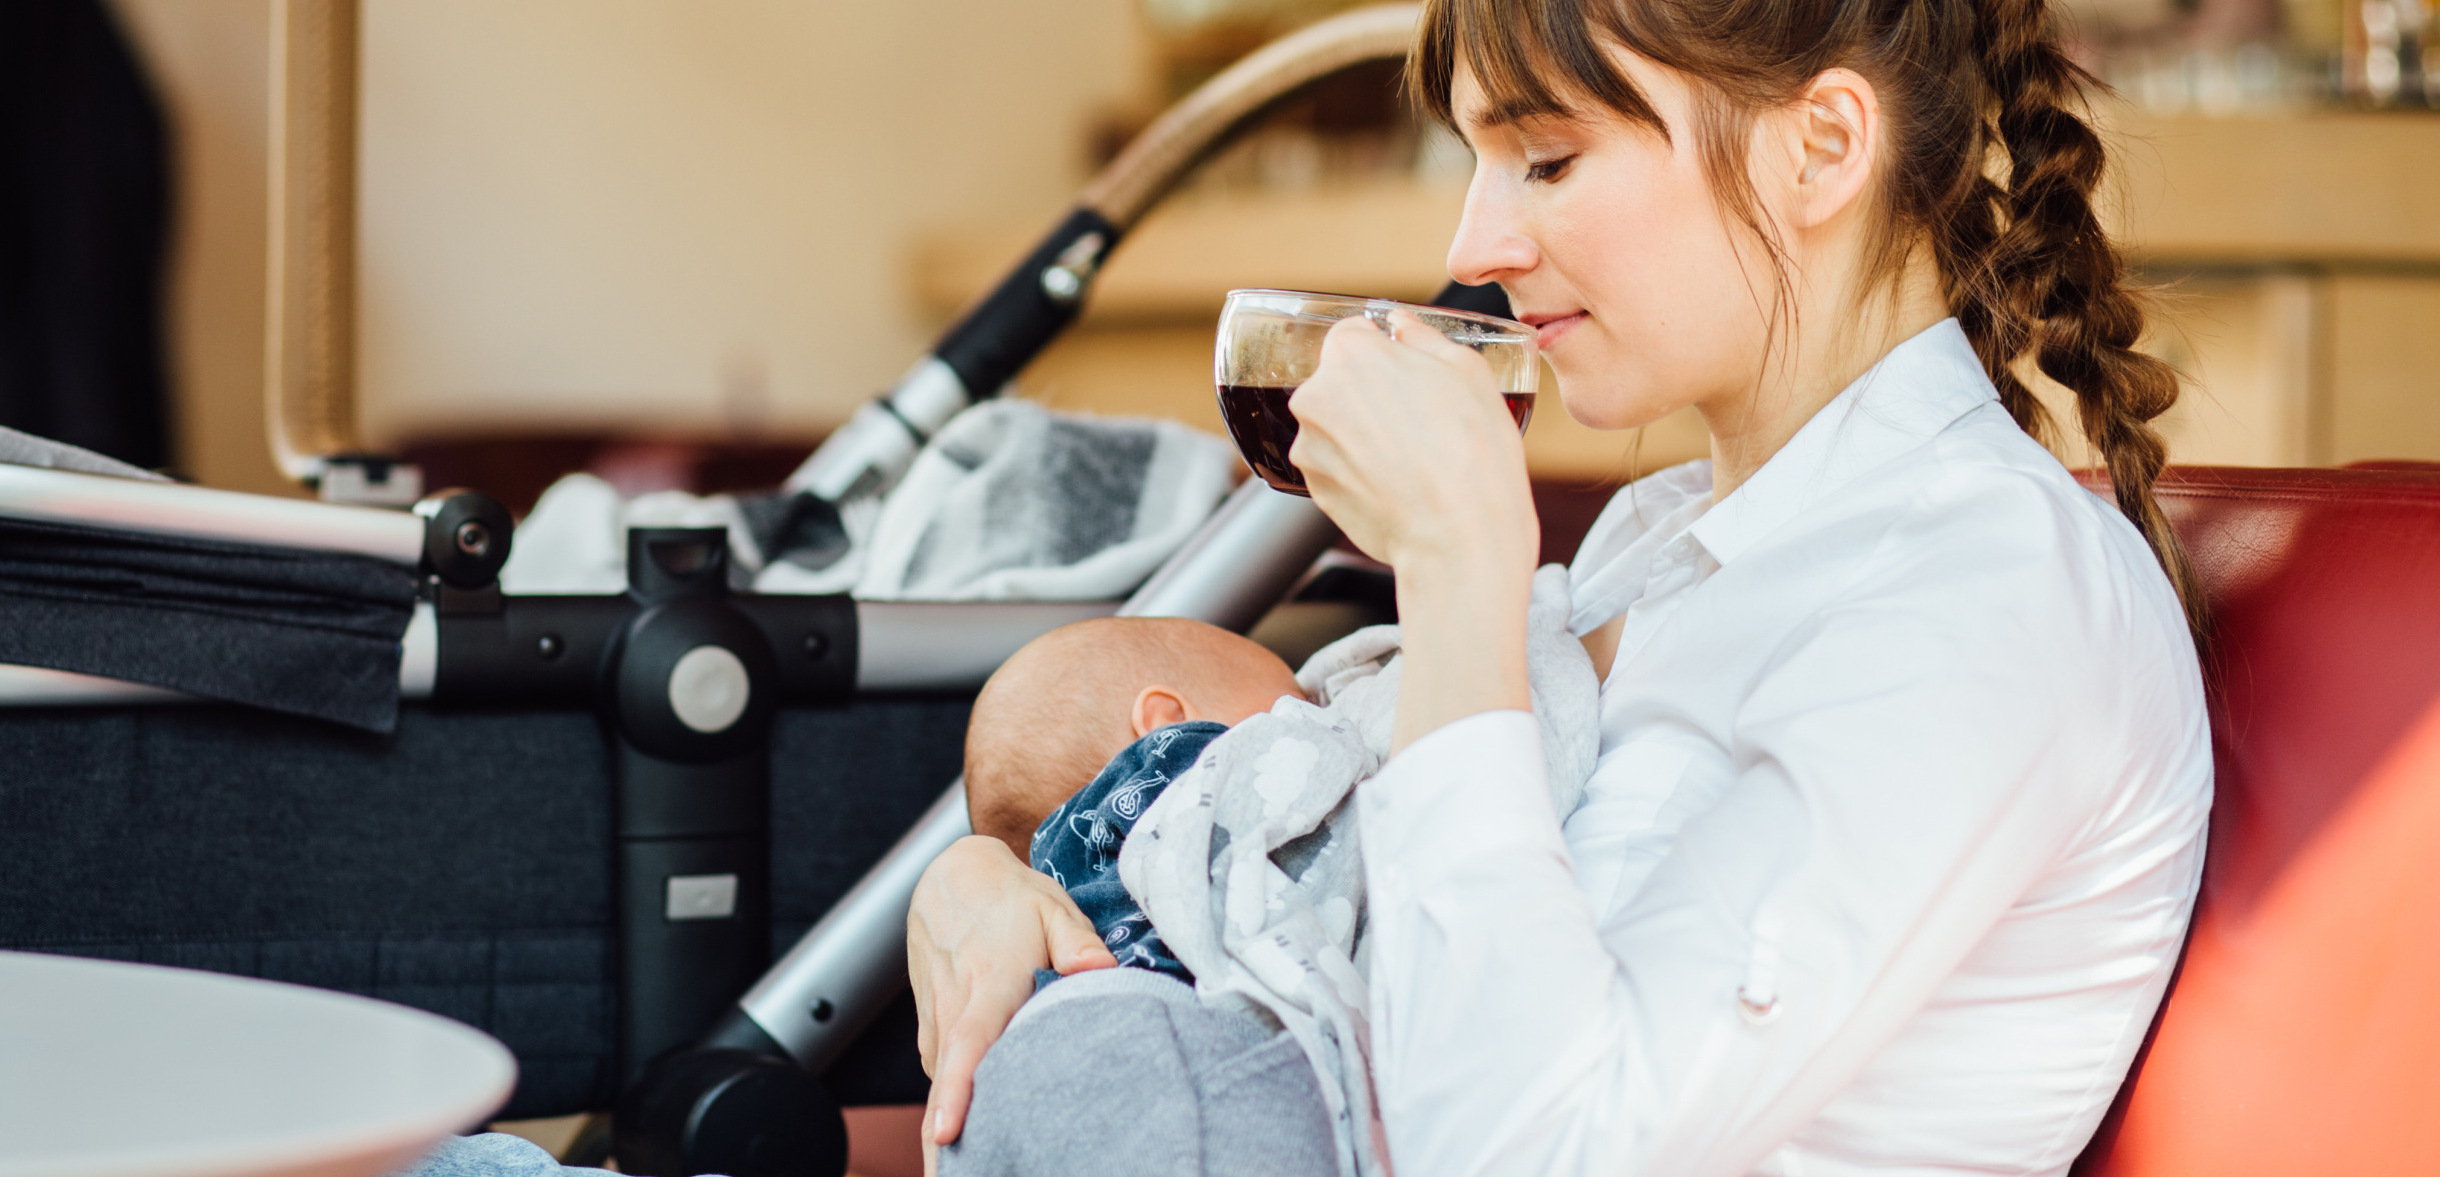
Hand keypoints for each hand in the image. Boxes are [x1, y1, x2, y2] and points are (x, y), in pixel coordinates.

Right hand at [910, 835, 1114, 1164]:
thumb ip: (1078, 943)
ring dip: (958, 1133)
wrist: (950, 883)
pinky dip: (957, 1109)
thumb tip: (1105, 971)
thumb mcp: (1052, 908)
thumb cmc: (1010, 901)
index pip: (968, 1043)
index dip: (957, 1091)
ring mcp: (938, 1026)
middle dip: (946, 1144)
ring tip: (981, 1171)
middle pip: (947, 1087)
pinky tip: (979, 1140)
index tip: (947, 1133)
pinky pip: (946, 1081)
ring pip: (944, 1090)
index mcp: (989, 983)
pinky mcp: (933, 1038)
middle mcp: (955, 1010)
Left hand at [1290, 309, 1537, 749]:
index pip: (1353, 334)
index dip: (1383, 352)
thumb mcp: (1468, 373)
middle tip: (1419, 420)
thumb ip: (1424, 338)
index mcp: (1350, 354)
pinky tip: (1397, 483)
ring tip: (1412, 458)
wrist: (1460, 539)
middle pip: (1340, 381)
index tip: (1405, 373)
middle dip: (1371, 394)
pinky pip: (1334, 465)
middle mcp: (1315, 396)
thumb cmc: (1474, 454)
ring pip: (1335, 425)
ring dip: (1362, 434)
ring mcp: (1307, 446)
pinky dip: (1358, 469)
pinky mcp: (1311, 489)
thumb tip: (1401, 325)